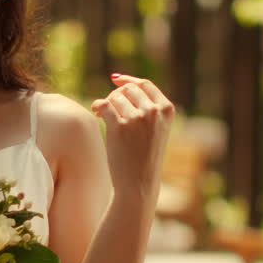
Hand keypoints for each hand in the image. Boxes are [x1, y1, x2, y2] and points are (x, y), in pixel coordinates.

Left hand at [91, 73, 175, 199]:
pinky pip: (103, 105)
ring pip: (114, 96)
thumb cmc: (143, 156)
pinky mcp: (120, 126)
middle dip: (115, 96)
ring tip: (102, 115)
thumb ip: (146, 107)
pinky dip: (98, 107)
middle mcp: (154, 111)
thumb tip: (120, 81)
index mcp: (166, 110)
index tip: (115, 79)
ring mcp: (138, 117)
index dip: (128, 80)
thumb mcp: (155, 129)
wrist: (139, 182)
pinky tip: (97, 114)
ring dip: (106, 103)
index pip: (146, 84)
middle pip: (128, 89)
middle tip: (107, 109)